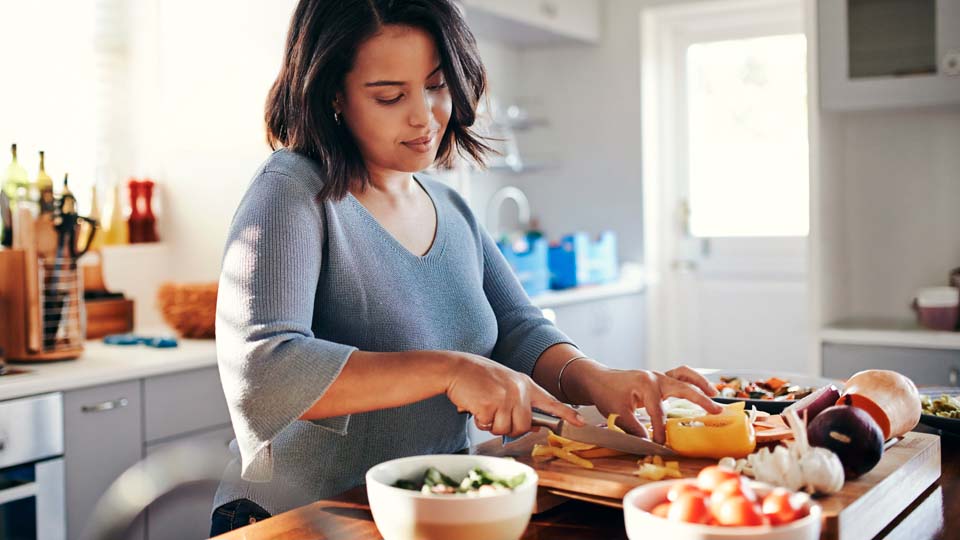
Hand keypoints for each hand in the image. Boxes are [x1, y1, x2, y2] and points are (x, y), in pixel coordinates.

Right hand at [445, 352, 584, 437]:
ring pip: (506, 429)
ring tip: (484, 408)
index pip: (551, 401)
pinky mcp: (490, 405)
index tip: (581, 423)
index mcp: (525, 384)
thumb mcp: (505, 384)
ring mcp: (505, 397)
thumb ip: (521, 402)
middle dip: (509, 426)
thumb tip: (535, 426)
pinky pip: (489, 426)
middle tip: (495, 414)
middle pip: (524, 425)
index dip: (566, 414)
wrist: (456, 368)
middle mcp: (519, 390)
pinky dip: (480, 421)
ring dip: (493, 425)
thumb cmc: (478, 378)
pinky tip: (476, 407)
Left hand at [572, 363, 722, 443]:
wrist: (598, 379)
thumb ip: (634, 428)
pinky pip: (679, 375)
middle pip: (682, 388)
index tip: (661, 444)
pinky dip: (692, 380)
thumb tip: (649, 443)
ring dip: (701, 383)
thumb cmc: (606, 394)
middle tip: (716, 412)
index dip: (661, 431)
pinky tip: (703, 389)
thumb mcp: (617, 413)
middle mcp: (655, 378)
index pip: (658, 412)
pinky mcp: (659, 378)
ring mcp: (658, 376)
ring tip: (715, 394)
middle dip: (700, 400)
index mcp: (645, 385)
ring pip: (684, 375)